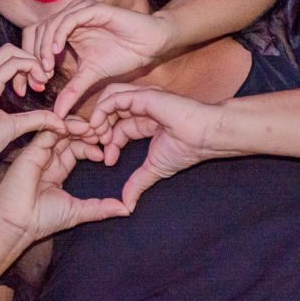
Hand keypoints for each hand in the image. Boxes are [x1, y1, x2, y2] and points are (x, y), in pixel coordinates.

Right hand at [0, 44, 60, 171]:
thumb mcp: (13, 126)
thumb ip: (34, 119)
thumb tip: (58, 122)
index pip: (5, 59)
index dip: (26, 67)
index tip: (38, 86)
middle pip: (9, 50)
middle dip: (31, 60)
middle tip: (43, 81)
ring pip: (10, 52)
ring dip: (32, 63)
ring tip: (42, 82)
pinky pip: (11, 64)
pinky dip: (29, 68)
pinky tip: (37, 85)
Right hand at [0, 130, 126, 243]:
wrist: (18, 225)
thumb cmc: (42, 220)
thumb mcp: (78, 212)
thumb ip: (101, 207)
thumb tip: (126, 209)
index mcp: (56, 171)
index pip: (76, 149)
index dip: (91, 147)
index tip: (105, 154)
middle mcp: (46, 159)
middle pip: (69, 137)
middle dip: (86, 133)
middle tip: (102, 134)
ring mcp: (38, 153)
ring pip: (59, 130)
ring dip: (77, 127)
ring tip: (93, 129)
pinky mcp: (30, 151)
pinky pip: (47, 131)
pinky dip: (62, 126)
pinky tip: (78, 128)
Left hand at [20, 0, 174, 117]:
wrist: (149, 44)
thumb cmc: (123, 55)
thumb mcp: (91, 76)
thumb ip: (73, 91)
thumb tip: (58, 114)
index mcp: (65, 31)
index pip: (34, 41)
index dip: (28, 62)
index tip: (30, 86)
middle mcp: (69, 18)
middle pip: (35, 32)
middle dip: (32, 57)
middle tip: (38, 79)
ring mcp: (79, 11)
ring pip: (49, 25)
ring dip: (44, 48)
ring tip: (47, 69)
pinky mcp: (92, 9)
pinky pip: (68, 19)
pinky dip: (59, 34)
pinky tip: (57, 51)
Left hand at [83, 84, 226, 209]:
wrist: (204, 137)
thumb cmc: (186, 149)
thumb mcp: (154, 169)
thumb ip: (138, 183)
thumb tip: (127, 205)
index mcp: (147, 121)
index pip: (119, 128)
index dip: (110, 143)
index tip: (108, 161)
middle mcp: (143, 106)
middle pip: (111, 111)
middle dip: (99, 128)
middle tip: (96, 147)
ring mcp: (142, 98)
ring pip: (109, 98)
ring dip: (98, 117)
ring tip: (96, 136)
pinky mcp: (142, 95)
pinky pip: (114, 97)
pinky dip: (101, 110)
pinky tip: (97, 126)